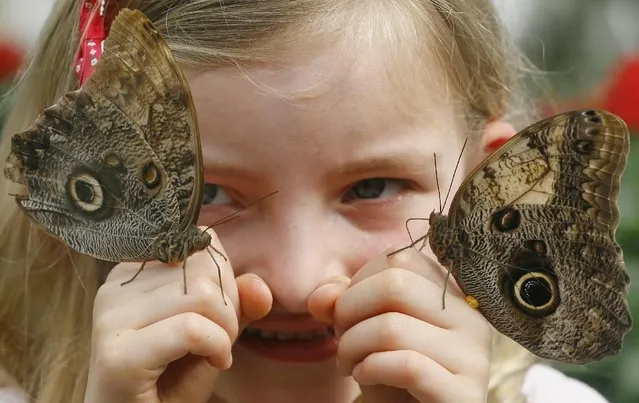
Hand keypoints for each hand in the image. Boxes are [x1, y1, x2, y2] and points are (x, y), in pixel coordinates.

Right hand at [84, 229, 271, 402]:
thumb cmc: (168, 384)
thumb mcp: (212, 336)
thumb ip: (236, 305)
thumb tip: (259, 285)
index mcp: (132, 273)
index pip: (200, 242)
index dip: (226, 278)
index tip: (219, 317)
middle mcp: (114, 288)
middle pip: (204, 268)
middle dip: (230, 306)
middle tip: (219, 341)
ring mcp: (110, 320)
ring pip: (202, 295)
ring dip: (225, 330)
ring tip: (214, 354)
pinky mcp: (118, 355)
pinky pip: (192, 328)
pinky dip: (217, 346)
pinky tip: (215, 364)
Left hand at [309, 247, 491, 402]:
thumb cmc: (388, 379)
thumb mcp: (362, 332)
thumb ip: (343, 303)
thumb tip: (323, 296)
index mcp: (451, 297)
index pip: (400, 258)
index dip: (361, 280)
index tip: (350, 313)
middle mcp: (470, 320)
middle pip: (395, 284)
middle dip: (350, 310)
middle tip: (343, 341)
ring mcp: (473, 358)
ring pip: (393, 327)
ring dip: (352, 346)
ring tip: (348, 365)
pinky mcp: (464, 394)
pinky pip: (406, 366)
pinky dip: (371, 369)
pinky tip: (365, 378)